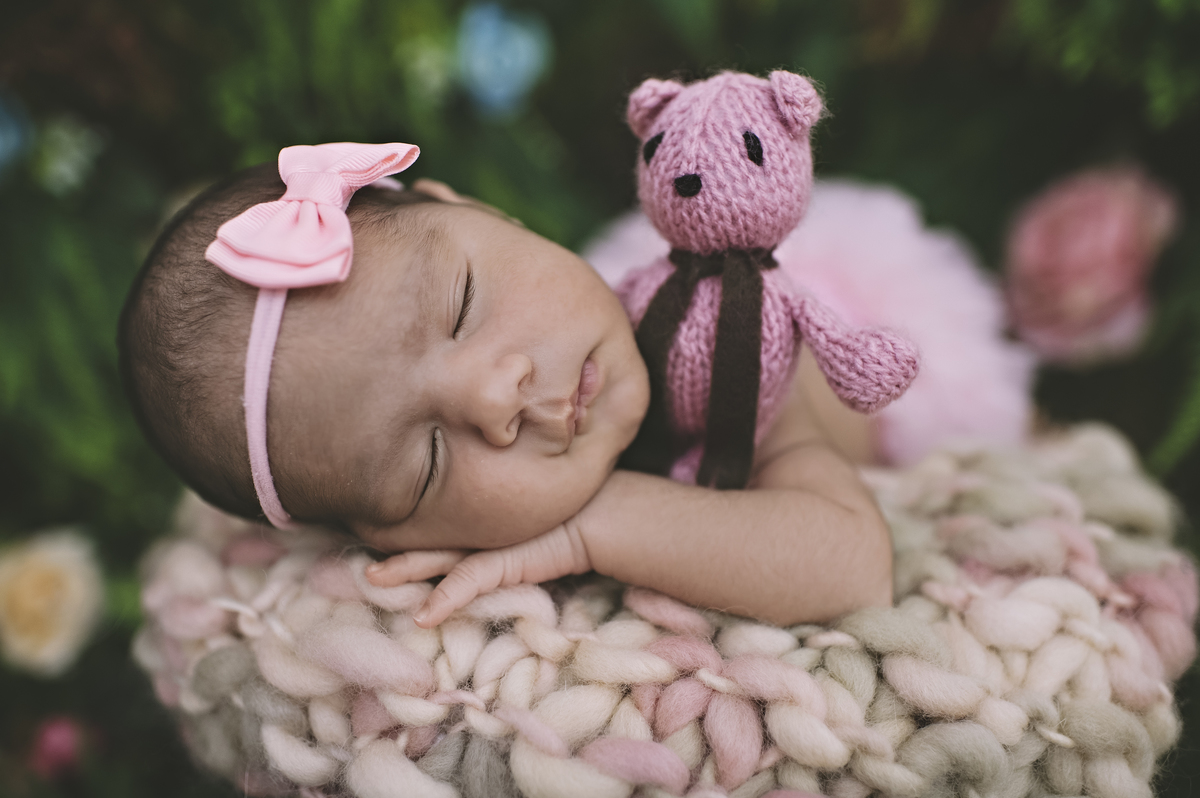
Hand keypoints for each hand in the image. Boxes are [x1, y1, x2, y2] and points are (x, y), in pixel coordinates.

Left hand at [364, 522, 591, 627]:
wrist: (605, 512)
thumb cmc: (572, 516)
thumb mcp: (529, 523)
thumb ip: (506, 526)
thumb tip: (491, 527)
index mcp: (479, 516)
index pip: (434, 522)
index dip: (405, 528)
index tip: (372, 528)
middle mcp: (478, 526)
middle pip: (424, 535)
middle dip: (391, 544)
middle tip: (358, 551)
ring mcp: (489, 541)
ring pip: (436, 556)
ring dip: (404, 570)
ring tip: (372, 580)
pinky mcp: (505, 560)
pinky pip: (468, 581)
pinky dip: (445, 599)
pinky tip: (424, 617)